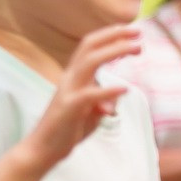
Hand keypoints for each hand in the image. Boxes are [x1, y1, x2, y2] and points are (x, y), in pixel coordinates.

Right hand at [20, 25, 141, 171]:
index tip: (131, 30)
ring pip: (89, 63)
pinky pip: (89, 95)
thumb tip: (120, 92)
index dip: (110, 35)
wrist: (43, 149)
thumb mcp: (91, 111)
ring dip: (115, 51)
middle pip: (89, 47)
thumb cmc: (66, 129)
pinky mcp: (69, 108)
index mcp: (73, 77)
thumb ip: (105, 99)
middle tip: (138, 32)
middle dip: (114, 36)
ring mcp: (68, 92)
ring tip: (136, 49)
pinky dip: (107, 90)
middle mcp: (69, 79)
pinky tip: (124, 89)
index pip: (89, 46)